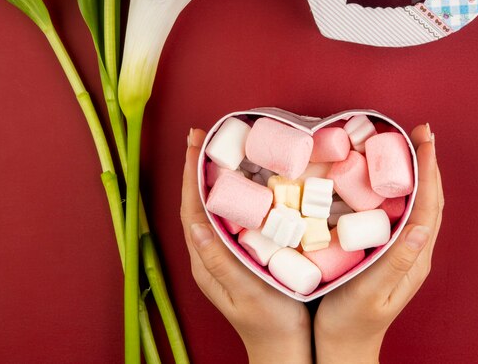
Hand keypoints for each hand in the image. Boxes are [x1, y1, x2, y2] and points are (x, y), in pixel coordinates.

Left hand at [180, 129, 311, 363]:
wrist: (285, 348)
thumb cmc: (271, 323)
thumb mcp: (246, 293)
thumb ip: (219, 261)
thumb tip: (195, 223)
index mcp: (206, 260)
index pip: (192, 207)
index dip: (192, 173)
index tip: (194, 143)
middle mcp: (209, 252)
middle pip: (198, 200)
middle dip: (197, 166)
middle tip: (202, 135)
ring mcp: (223, 251)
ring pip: (213, 205)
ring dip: (211, 174)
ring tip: (216, 147)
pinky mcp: (239, 251)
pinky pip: (229, 213)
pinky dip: (230, 190)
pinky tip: (241, 178)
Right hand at [314, 124, 443, 362]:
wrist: (341, 345)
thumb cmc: (350, 322)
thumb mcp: (371, 294)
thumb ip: (396, 263)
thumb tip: (423, 227)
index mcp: (412, 258)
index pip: (427, 206)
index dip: (428, 171)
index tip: (424, 139)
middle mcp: (412, 251)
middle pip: (428, 199)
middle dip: (427, 163)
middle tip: (419, 132)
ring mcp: (400, 250)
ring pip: (415, 203)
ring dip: (415, 171)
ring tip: (407, 144)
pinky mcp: (385, 249)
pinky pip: (398, 210)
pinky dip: (397, 186)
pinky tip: (384, 175)